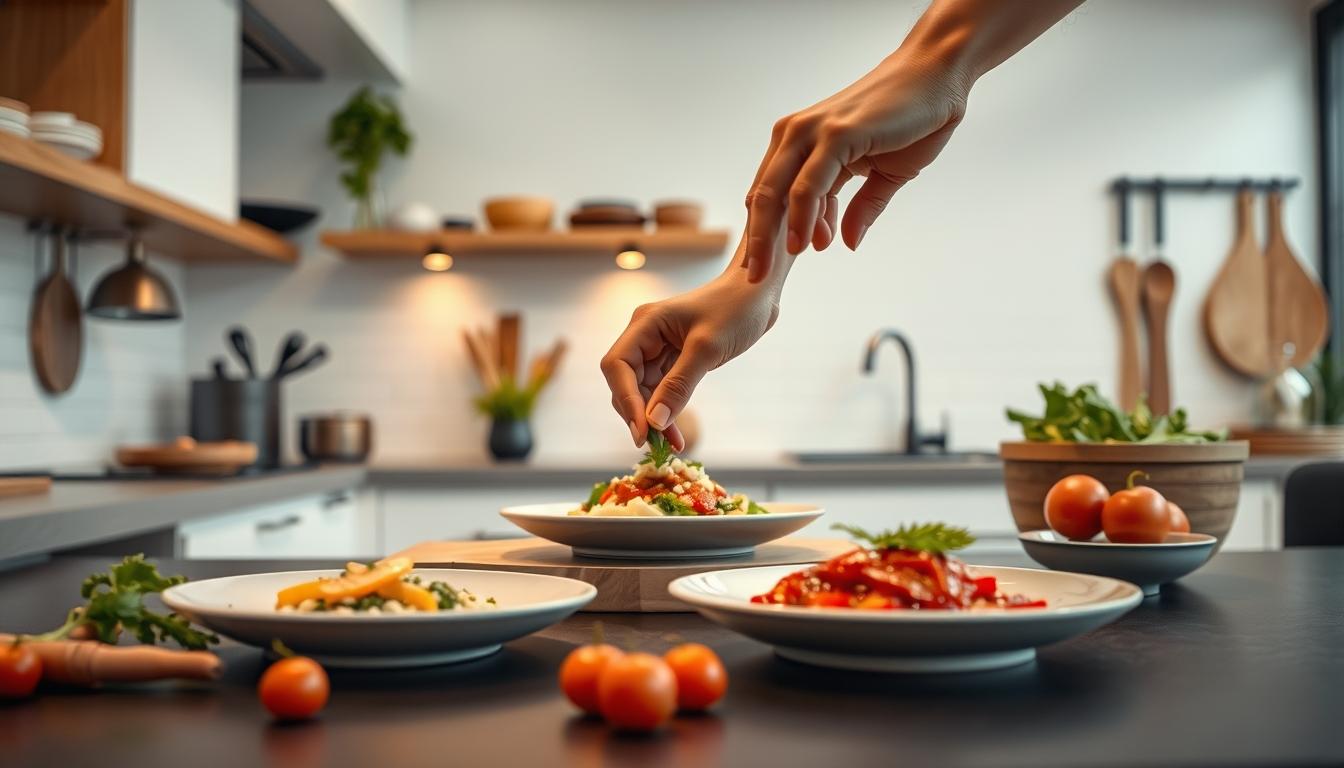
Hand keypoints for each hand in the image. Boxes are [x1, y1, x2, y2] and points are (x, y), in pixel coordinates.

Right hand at [601, 258, 782, 448]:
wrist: (758, 292)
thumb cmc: (735, 309)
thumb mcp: (707, 349)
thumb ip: (679, 385)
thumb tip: (653, 422)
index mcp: (645, 323)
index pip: (617, 365)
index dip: (625, 400)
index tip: (641, 431)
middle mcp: (645, 335)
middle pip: (625, 382)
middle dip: (638, 413)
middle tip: (656, 445)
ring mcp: (657, 348)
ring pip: (642, 391)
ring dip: (652, 418)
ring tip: (672, 444)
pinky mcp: (672, 359)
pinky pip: (660, 390)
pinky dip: (665, 411)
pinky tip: (674, 432)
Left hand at [740, 42, 971, 281]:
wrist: (937, 79)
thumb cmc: (911, 121)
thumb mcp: (883, 175)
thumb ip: (860, 208)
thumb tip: (847, 243)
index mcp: (802, 145)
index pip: (771, 195)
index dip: (763, 233)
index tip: (760, 268)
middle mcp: (797, 135)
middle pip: (763, 196)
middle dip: (755, 242)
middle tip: (752, 279)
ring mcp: (813, 132)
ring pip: (778, 192)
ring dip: (771, 236)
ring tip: (768, 271)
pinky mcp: (836, 134)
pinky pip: (809, 184)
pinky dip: (803, 217)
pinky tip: (805, 245)